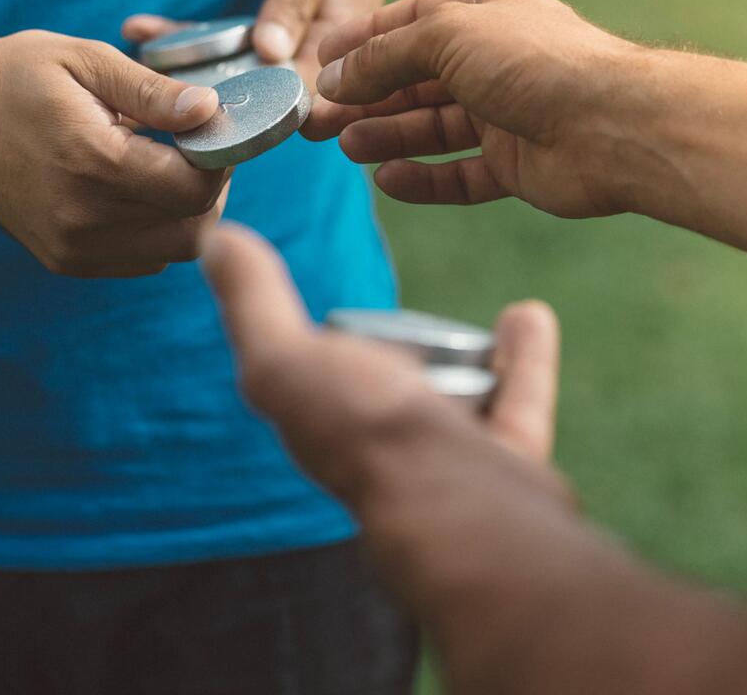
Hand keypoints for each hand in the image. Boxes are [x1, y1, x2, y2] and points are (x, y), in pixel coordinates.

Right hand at [0, 30, 228, 276]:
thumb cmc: (16, 78)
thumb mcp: (86, 60)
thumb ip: (153, 91)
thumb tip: (210, 110)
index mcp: (93, 164)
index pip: (194, 189)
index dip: (219, 159)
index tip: (210, 128)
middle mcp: (84, 219)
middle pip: (195, 228)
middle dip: (212, 188)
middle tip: (196, 148)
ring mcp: (75, 249)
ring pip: (175, 249)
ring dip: (189, 211)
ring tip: (165, 165)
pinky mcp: (68, 261)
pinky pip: (146, 258)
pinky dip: (160, 228)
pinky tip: (139, 189)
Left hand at [124, 0, 416, 88]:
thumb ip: (296, 0)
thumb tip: (269, 54)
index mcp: (340, 49)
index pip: (304, 100)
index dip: (260, 117)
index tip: (205, 113)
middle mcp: (315, 59)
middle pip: (262, 97)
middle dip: (208, 98)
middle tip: (153, 90)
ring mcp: (290, 49)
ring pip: (235, 73)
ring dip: (187, 68)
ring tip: (132, 54)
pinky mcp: (269, 33)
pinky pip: (225, 43)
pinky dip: (186, 38)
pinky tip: (140, 28)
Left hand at [202, 222, 560, 480]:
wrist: (461, 508)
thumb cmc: (366, 433)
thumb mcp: (286, 359)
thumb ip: (254, 303)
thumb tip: (216, 237)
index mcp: (326, 430)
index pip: (316, 381)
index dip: (313, 348)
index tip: (322, 319)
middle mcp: (383, 451)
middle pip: (394, 395)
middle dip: (402, 363)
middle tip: (408, 324)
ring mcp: (448, 461)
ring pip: (461, 400)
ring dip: (472, 356)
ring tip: (482, 317)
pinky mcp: (509, 459)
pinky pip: (518, 396)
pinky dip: (525, 355)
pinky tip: (530, 313)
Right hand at [303, 0, 647, 218]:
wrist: (613, 123)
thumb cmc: (534, 61)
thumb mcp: (448, 35)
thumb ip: (386, 54)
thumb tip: (336, 77)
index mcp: (483, 13)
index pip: (407, 24)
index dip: (361, 44)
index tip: (318, 66)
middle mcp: (494, 61)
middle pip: (414, 81)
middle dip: (363, 98)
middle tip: (315, 121)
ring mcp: (506, 115)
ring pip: (431, 127)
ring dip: (387, 136)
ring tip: (346, 147)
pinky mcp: (515, 165)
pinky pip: (458, 174)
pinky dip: (424, 178)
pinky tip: (388, 180)